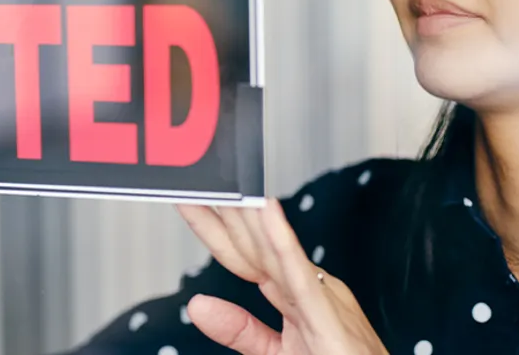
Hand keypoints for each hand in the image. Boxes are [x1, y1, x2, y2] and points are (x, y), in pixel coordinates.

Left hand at [176, 199, 388, 354]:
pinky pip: (300, 274)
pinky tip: (267, 212)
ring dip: (248, 216)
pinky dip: (283, 241)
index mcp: (295, 293)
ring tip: (224, 185)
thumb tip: (198, 305)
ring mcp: (321, 297)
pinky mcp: (328, 315)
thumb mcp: (275, 352)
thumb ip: (239, 328)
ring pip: (275, 250)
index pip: (246, 256)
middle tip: (198, 180)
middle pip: (255, 247)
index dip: (215, 228)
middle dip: (224, 214)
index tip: (189, 202)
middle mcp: (309, 287)